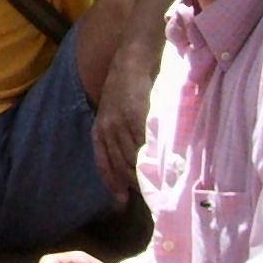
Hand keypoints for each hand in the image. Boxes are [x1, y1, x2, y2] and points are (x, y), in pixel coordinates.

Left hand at [90, 37, 156, 199]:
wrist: (130, 62)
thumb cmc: (126, 89)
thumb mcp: (115, 114)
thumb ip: (121, 137)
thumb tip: (136, 162)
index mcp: (99, 130)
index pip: (103, 163)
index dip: (112, 183)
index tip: (122, 200)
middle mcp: (106, 129)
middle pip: (120, 166)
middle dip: (134, 183)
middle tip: (151, 195)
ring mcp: (119, 123)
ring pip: (132, 158)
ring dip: (145, 173)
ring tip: (160, 185)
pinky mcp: (134, 116)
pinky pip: (144, 143)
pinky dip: (153, 157)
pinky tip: (163, 165)